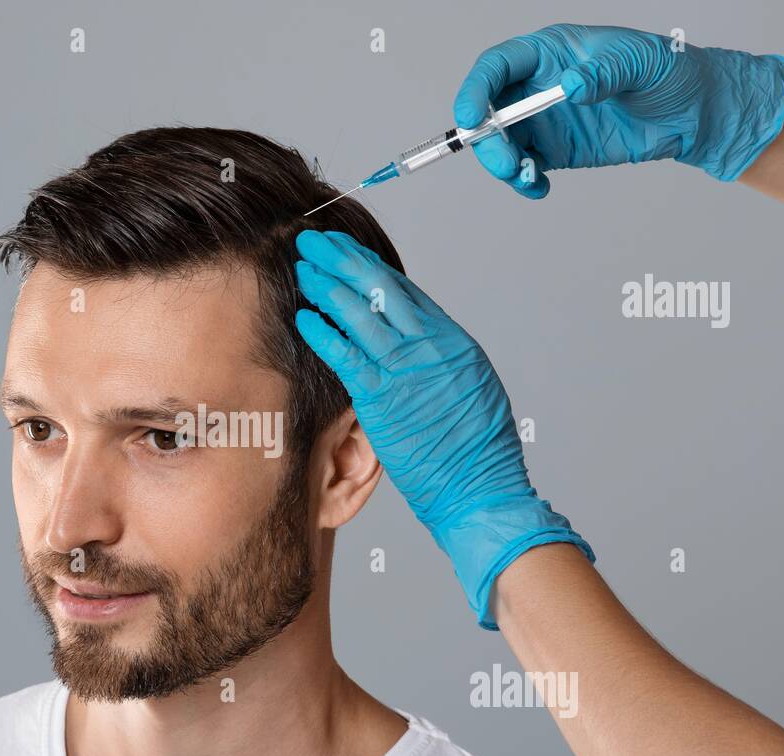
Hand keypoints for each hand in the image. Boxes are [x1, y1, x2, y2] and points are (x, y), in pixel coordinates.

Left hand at [294, 229, 593, 629]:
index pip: (405, 291)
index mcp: (452, 340)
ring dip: (326, 286)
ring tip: (303, 267)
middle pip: (380, 289)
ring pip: (360, 313)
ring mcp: (406, 370)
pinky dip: (322, 333)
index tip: (346, 251)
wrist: (480, 485)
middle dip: (343, 260)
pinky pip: (345, 356)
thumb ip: (439, 360)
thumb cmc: (477, 447)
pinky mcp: (382, 398)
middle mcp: (430, 346)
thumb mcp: (470, 387)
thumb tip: (412, 343)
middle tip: (315, 241)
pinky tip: (304, 317)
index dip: (370, 266)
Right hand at [453, 23, 783, 196]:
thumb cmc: (669, 71)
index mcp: (550, 52)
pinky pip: (523, 167)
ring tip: (529, 177)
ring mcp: (543, 120)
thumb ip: (604, 72)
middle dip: (488, 140)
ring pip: (500, 143)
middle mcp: (538, 85)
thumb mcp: (641, 61)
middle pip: (488, 111)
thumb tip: (571, 85)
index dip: (476, 90)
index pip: (497, 66)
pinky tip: (539, 187)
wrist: (692, 112)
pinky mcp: (554, 150)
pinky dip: (524, 181)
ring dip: (504, 165)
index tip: (471, 117)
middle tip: (508, 164)